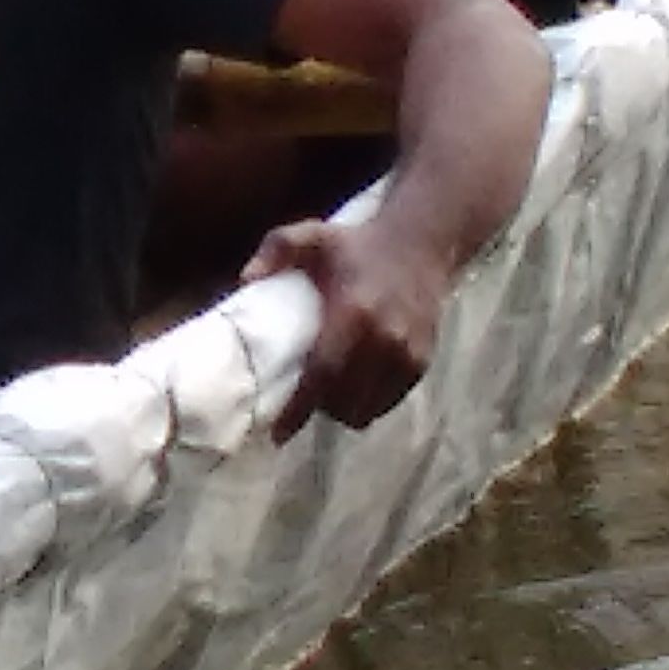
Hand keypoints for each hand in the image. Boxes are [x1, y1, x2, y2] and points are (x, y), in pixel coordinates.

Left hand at [243, 216, 449, 441]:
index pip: (322, 374)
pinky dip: (370, 402)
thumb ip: (277, 249)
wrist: (421, 242)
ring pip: (368, 409)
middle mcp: (384, 340)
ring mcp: (407, 354)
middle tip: (306, 395)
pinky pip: (389, 402)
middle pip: (344, 401)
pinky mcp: (422, 362)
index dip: (299, 409)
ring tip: (332, 392)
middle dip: (320, 408)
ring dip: (345, 409)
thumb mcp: (313, 234)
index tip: (278, 434)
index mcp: (353, 313)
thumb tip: (246, 278)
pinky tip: (358, 385)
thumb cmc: (358, 245)